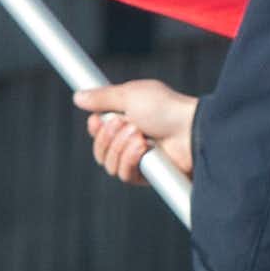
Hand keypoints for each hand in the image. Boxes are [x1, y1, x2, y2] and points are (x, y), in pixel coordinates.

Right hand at [75, 77, 196, 184]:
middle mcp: (131, 141)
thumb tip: (78, 97)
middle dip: (107, 136)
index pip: (98, 133)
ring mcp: (140, 160)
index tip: (98, 120)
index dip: (95, 129)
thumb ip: (103, 98)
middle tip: (124, 123)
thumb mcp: (129, 94)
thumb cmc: (165, 108)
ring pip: (108, 164)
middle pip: (99, 150)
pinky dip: (129, 160)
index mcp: (127, 120)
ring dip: (120, 147)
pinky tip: (143, 148)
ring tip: (140, 135)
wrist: (191, 128)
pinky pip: (124, 175)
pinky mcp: (148, 176)